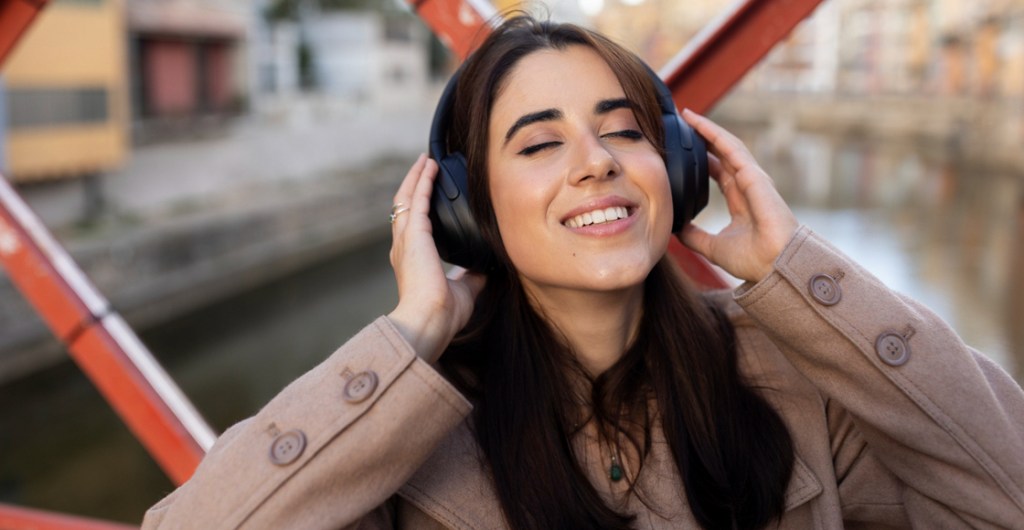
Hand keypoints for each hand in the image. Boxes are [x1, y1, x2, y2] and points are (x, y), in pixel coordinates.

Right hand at [387, 154, 485, 361]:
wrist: (428, 321)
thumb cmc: (441, 315)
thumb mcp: (463, 291)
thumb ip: (470, 276)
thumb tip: (484, 267)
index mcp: (413, 260)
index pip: (413, 226)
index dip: (419, 207)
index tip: (429, 192)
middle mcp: (404, 247)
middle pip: (405, 206)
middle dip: (413, 184)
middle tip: (424, 166)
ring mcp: (405, 240)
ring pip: (406, 198)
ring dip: (416, 176)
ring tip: (425, 160)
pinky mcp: (413, 234)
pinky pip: (417, 199)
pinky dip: (423, 180)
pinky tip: (430, 166)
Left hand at [678, 110, 798, 282]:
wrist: (774, 266)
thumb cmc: (754, 260)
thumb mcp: (713, 248)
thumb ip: (695, 237)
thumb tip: (675, 229)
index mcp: (741, 201)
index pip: (719, 172)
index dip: (703, 159)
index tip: (683, 150)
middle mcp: (748, 186)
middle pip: (722, 154)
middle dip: (704, 138)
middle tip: (681, 125)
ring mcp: (753, 179)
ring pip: (727, 146)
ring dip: (707, 130)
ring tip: (688, 116)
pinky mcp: (754, 176)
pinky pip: (732, 148)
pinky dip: (715, 134)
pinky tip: (698, 123)